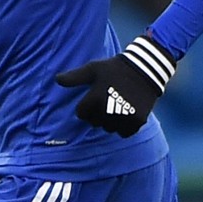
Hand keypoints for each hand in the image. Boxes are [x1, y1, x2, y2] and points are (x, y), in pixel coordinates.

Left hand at [55, 35, 175, 137]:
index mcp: (95, 98)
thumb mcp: (93, 69)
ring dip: (110, 121)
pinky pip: (124, 133)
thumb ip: (75, 77)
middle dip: (98, 114)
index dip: (86, 106)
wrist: (145, 68)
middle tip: (108, 100)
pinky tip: (126, 113)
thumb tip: (57, 79)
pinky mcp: (137, 121)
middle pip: (95, 123)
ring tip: (117, 106)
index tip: (94, 97)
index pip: (81, 114)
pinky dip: (124, 126)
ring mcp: (123, 117)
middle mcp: (108, 110)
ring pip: (109, 129)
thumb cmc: (115, 68)